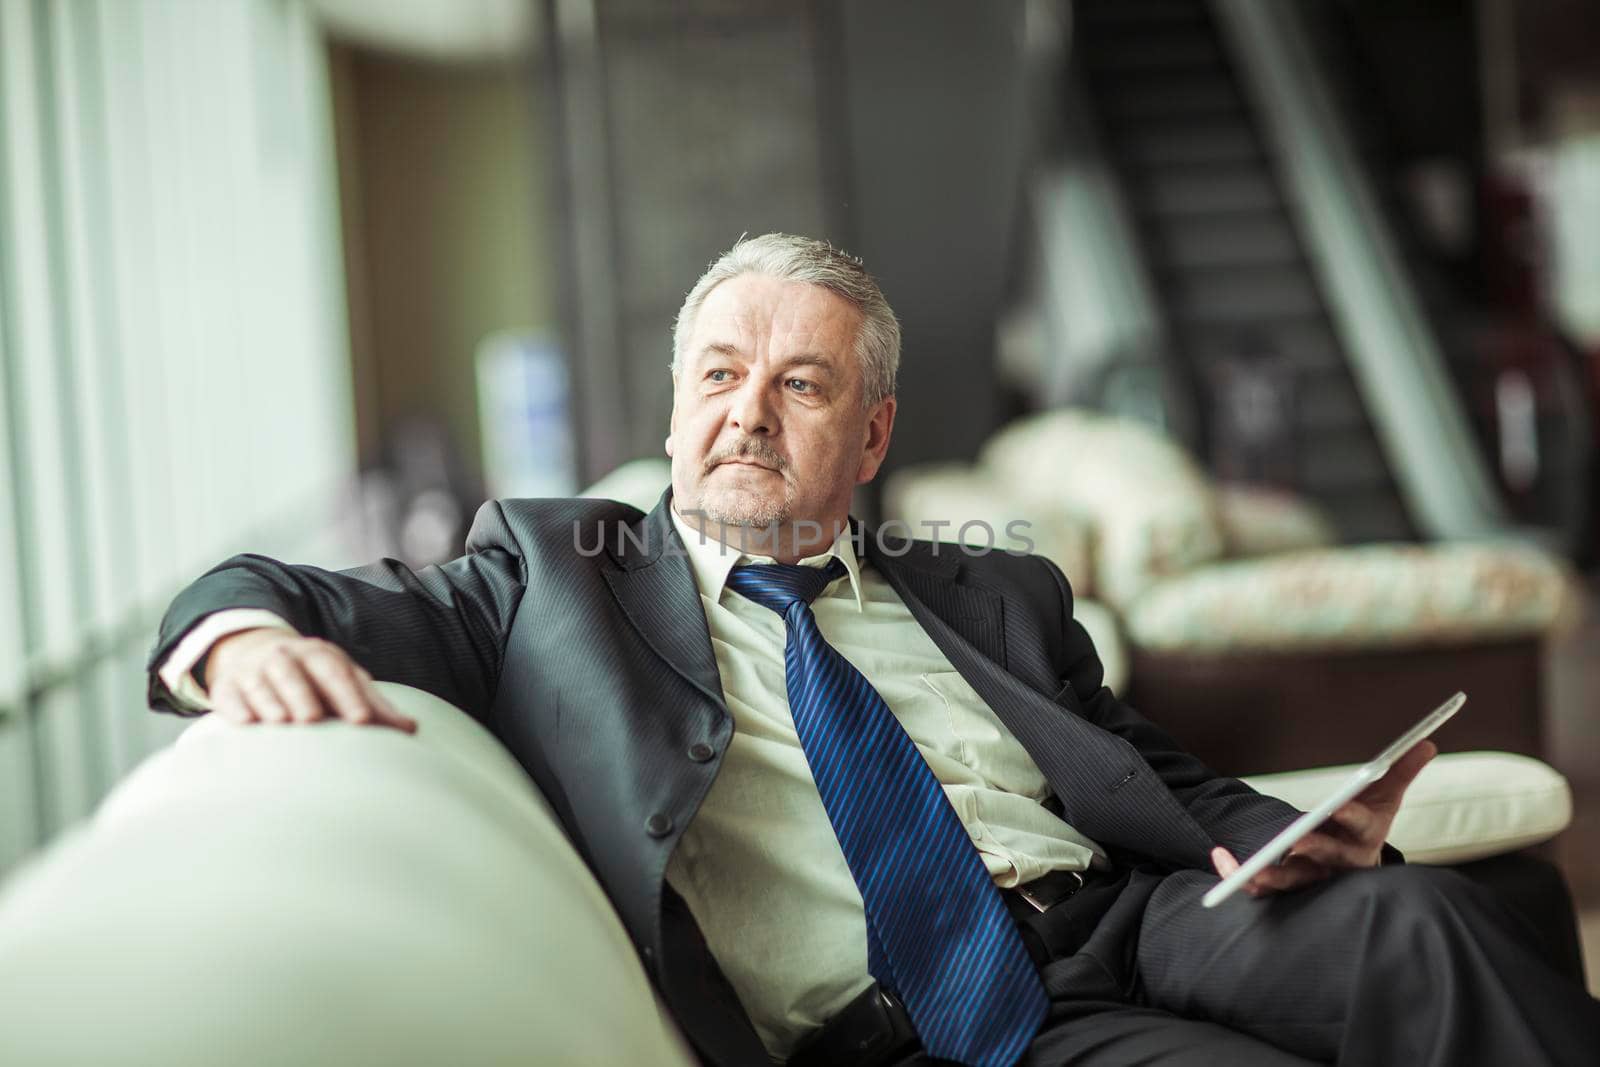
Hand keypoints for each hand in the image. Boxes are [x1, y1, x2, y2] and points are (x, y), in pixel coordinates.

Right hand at [205, 628, 416, 732]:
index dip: (350, 696)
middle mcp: (286, 658)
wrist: (256, 651)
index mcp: (321, 655)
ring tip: (281, 722)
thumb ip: (374, 705)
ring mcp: (254, 670)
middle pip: (296, 675)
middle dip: (305, 695)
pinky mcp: (228, 686)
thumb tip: (411, 729)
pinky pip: (228, 695)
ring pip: (262, 683)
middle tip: (314, 719)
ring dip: (271, 701)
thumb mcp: (343, 681)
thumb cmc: (313, 677)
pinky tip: (245, 722)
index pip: (338, 674)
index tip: (362, 720)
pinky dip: (235, 708)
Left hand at [1210, 739, 1436, 896]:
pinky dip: (1240, 874)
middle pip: (1327, 858)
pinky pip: (1264, 885)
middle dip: (1312, 848)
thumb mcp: (1385, 797)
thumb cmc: (1368, 822)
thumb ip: (1401, 770)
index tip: (1340, 806)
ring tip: (1247, 870)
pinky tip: (1221, 857)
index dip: (1351, 817)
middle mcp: (1339, 861)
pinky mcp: (1289, 883)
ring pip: (1293, 881)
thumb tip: (1426, 741)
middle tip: (1296, 841)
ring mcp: (1314, 876)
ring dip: (1270, 876)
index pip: (1360, 826)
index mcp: (1364, 837)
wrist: (1356, 862)